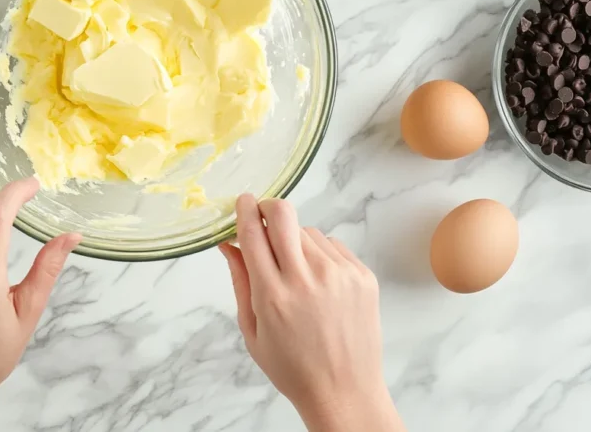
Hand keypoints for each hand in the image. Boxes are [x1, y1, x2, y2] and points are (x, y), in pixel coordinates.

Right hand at [219, 195, 404, 431]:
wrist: (344, 391)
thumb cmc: (292, 367)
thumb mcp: (252, 330)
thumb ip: (240, 281)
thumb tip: (229, 243)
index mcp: (272, 295)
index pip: (253, 233)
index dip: (244, 210)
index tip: (242, 200)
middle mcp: (306, 279)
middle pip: (284, 214)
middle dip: (269, 207)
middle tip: (264, 216)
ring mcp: (338, 275)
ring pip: (308, 230)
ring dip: (295, 239)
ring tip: (296, 272)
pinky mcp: (362, 276)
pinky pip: (333, 245)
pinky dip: (320, 254)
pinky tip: (319, 282)